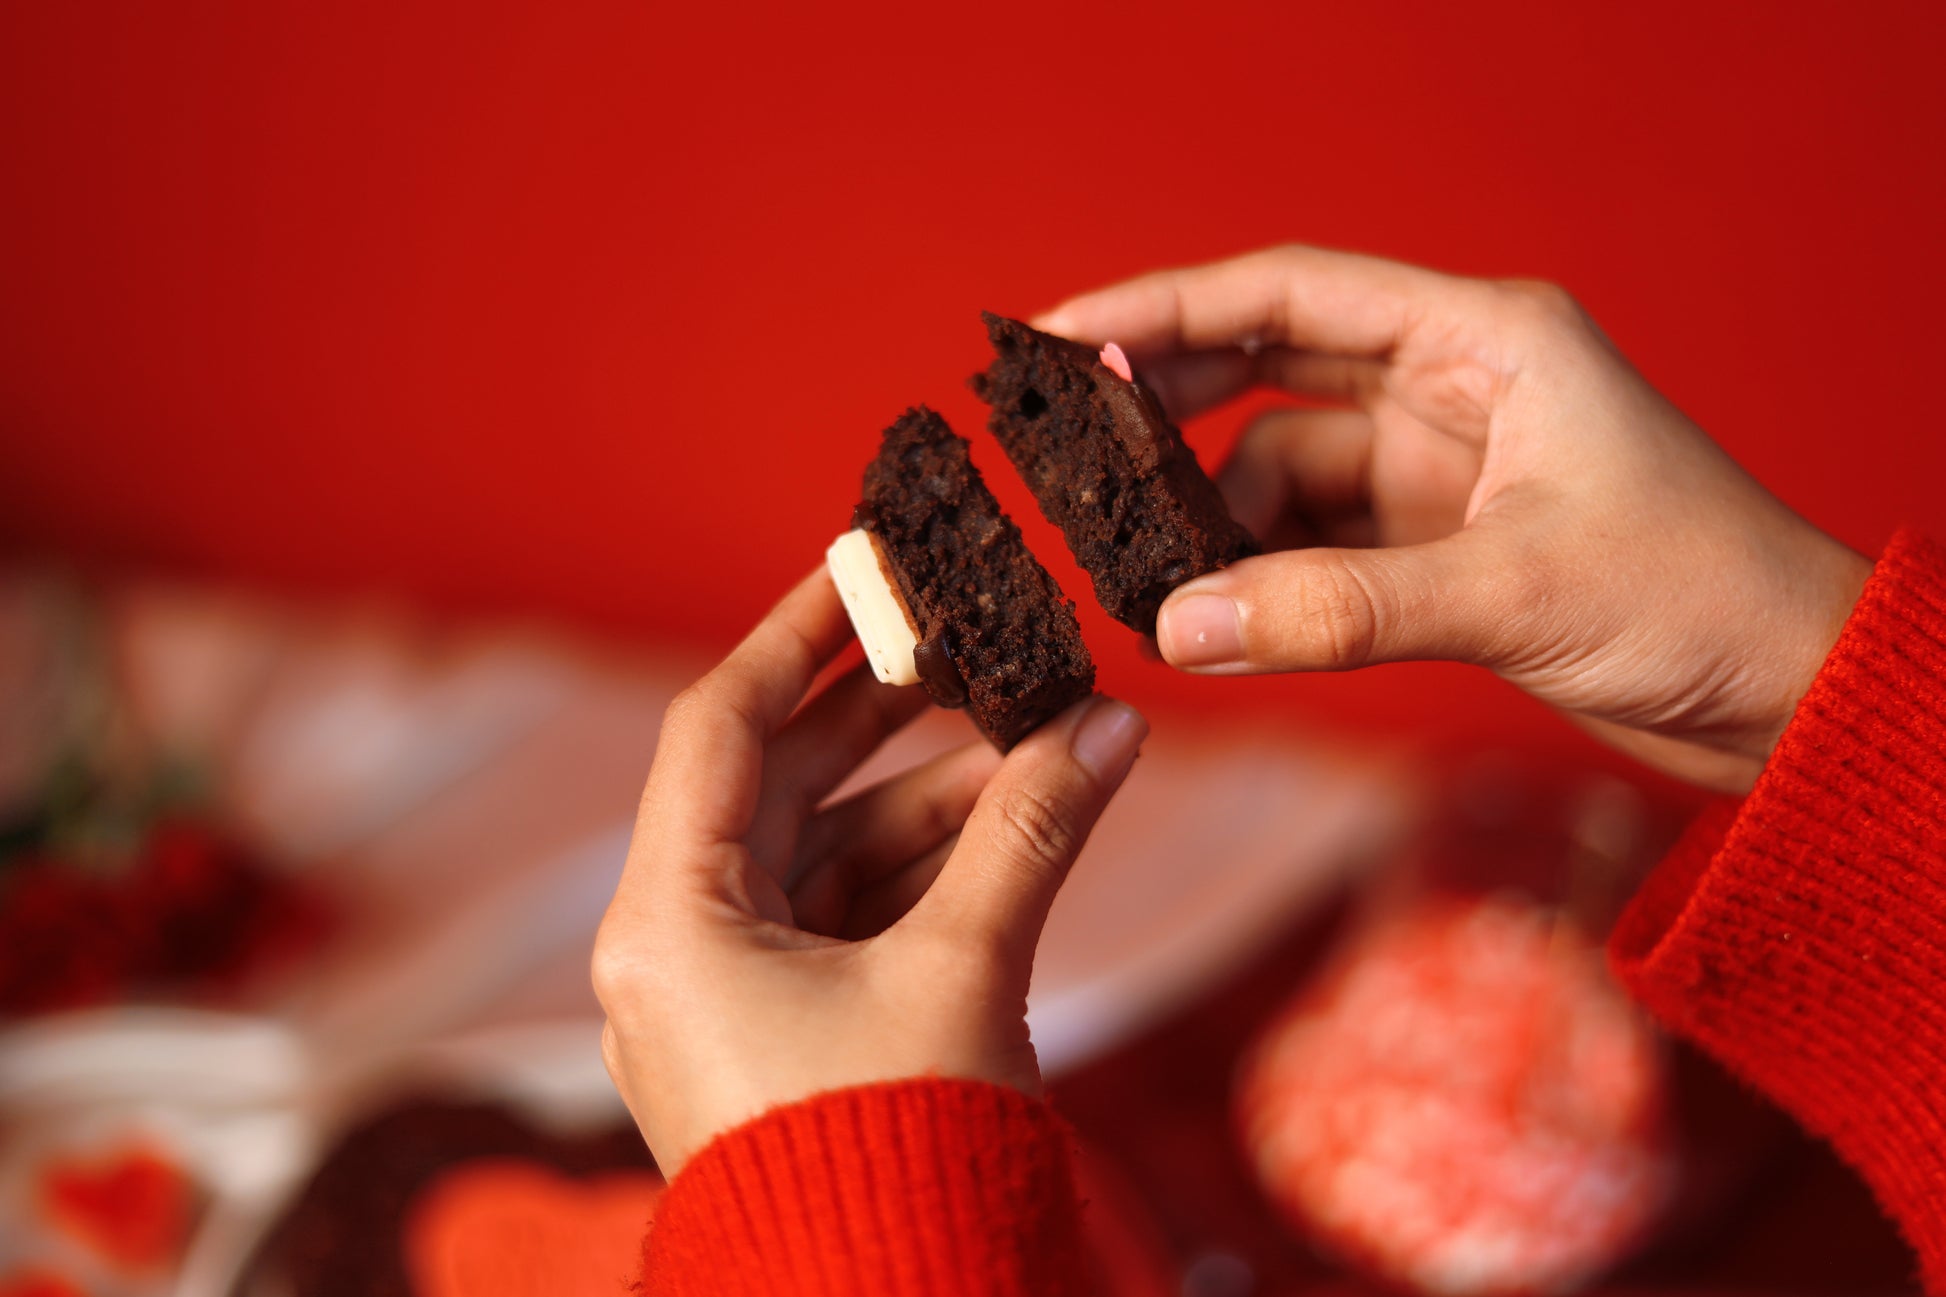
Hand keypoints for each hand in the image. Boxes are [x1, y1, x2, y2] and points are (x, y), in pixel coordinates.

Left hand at [592, 570, 1146, 1177]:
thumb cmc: (896, 1158)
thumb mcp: (964, 972)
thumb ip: (1032, 832)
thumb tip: (1109, 728)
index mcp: (669, 925)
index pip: (717, 727)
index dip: (800, 632)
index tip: (867, 563)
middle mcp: (678, 954)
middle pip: (777, 785)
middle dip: (885, 713)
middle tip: (969, 638)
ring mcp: (730, 1001)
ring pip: (827, 853)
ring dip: (930, 794)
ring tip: (1034, 730)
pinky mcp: (787, 1039)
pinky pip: (850, 918)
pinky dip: (928, 868)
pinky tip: (1014, 813)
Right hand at [1040, 245, 1871, 791]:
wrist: (1791, 698)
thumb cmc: (1699, 601)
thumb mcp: (1511, 593)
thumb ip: (1337, 609)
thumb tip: (1179, 628)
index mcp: (1485, 340)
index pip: (1292, 294)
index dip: (1167, 306)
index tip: (1063, 336)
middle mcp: (1452, 391)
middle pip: (1268, 371)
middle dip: (1167, 408)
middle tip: (1059, 447)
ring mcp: (1439, 473)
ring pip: (1279, 474)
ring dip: (1211, 527)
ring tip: (1138, 582)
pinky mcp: (1436, 550)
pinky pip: (1311, 551)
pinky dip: (1258, 582)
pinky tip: (1208, 617)